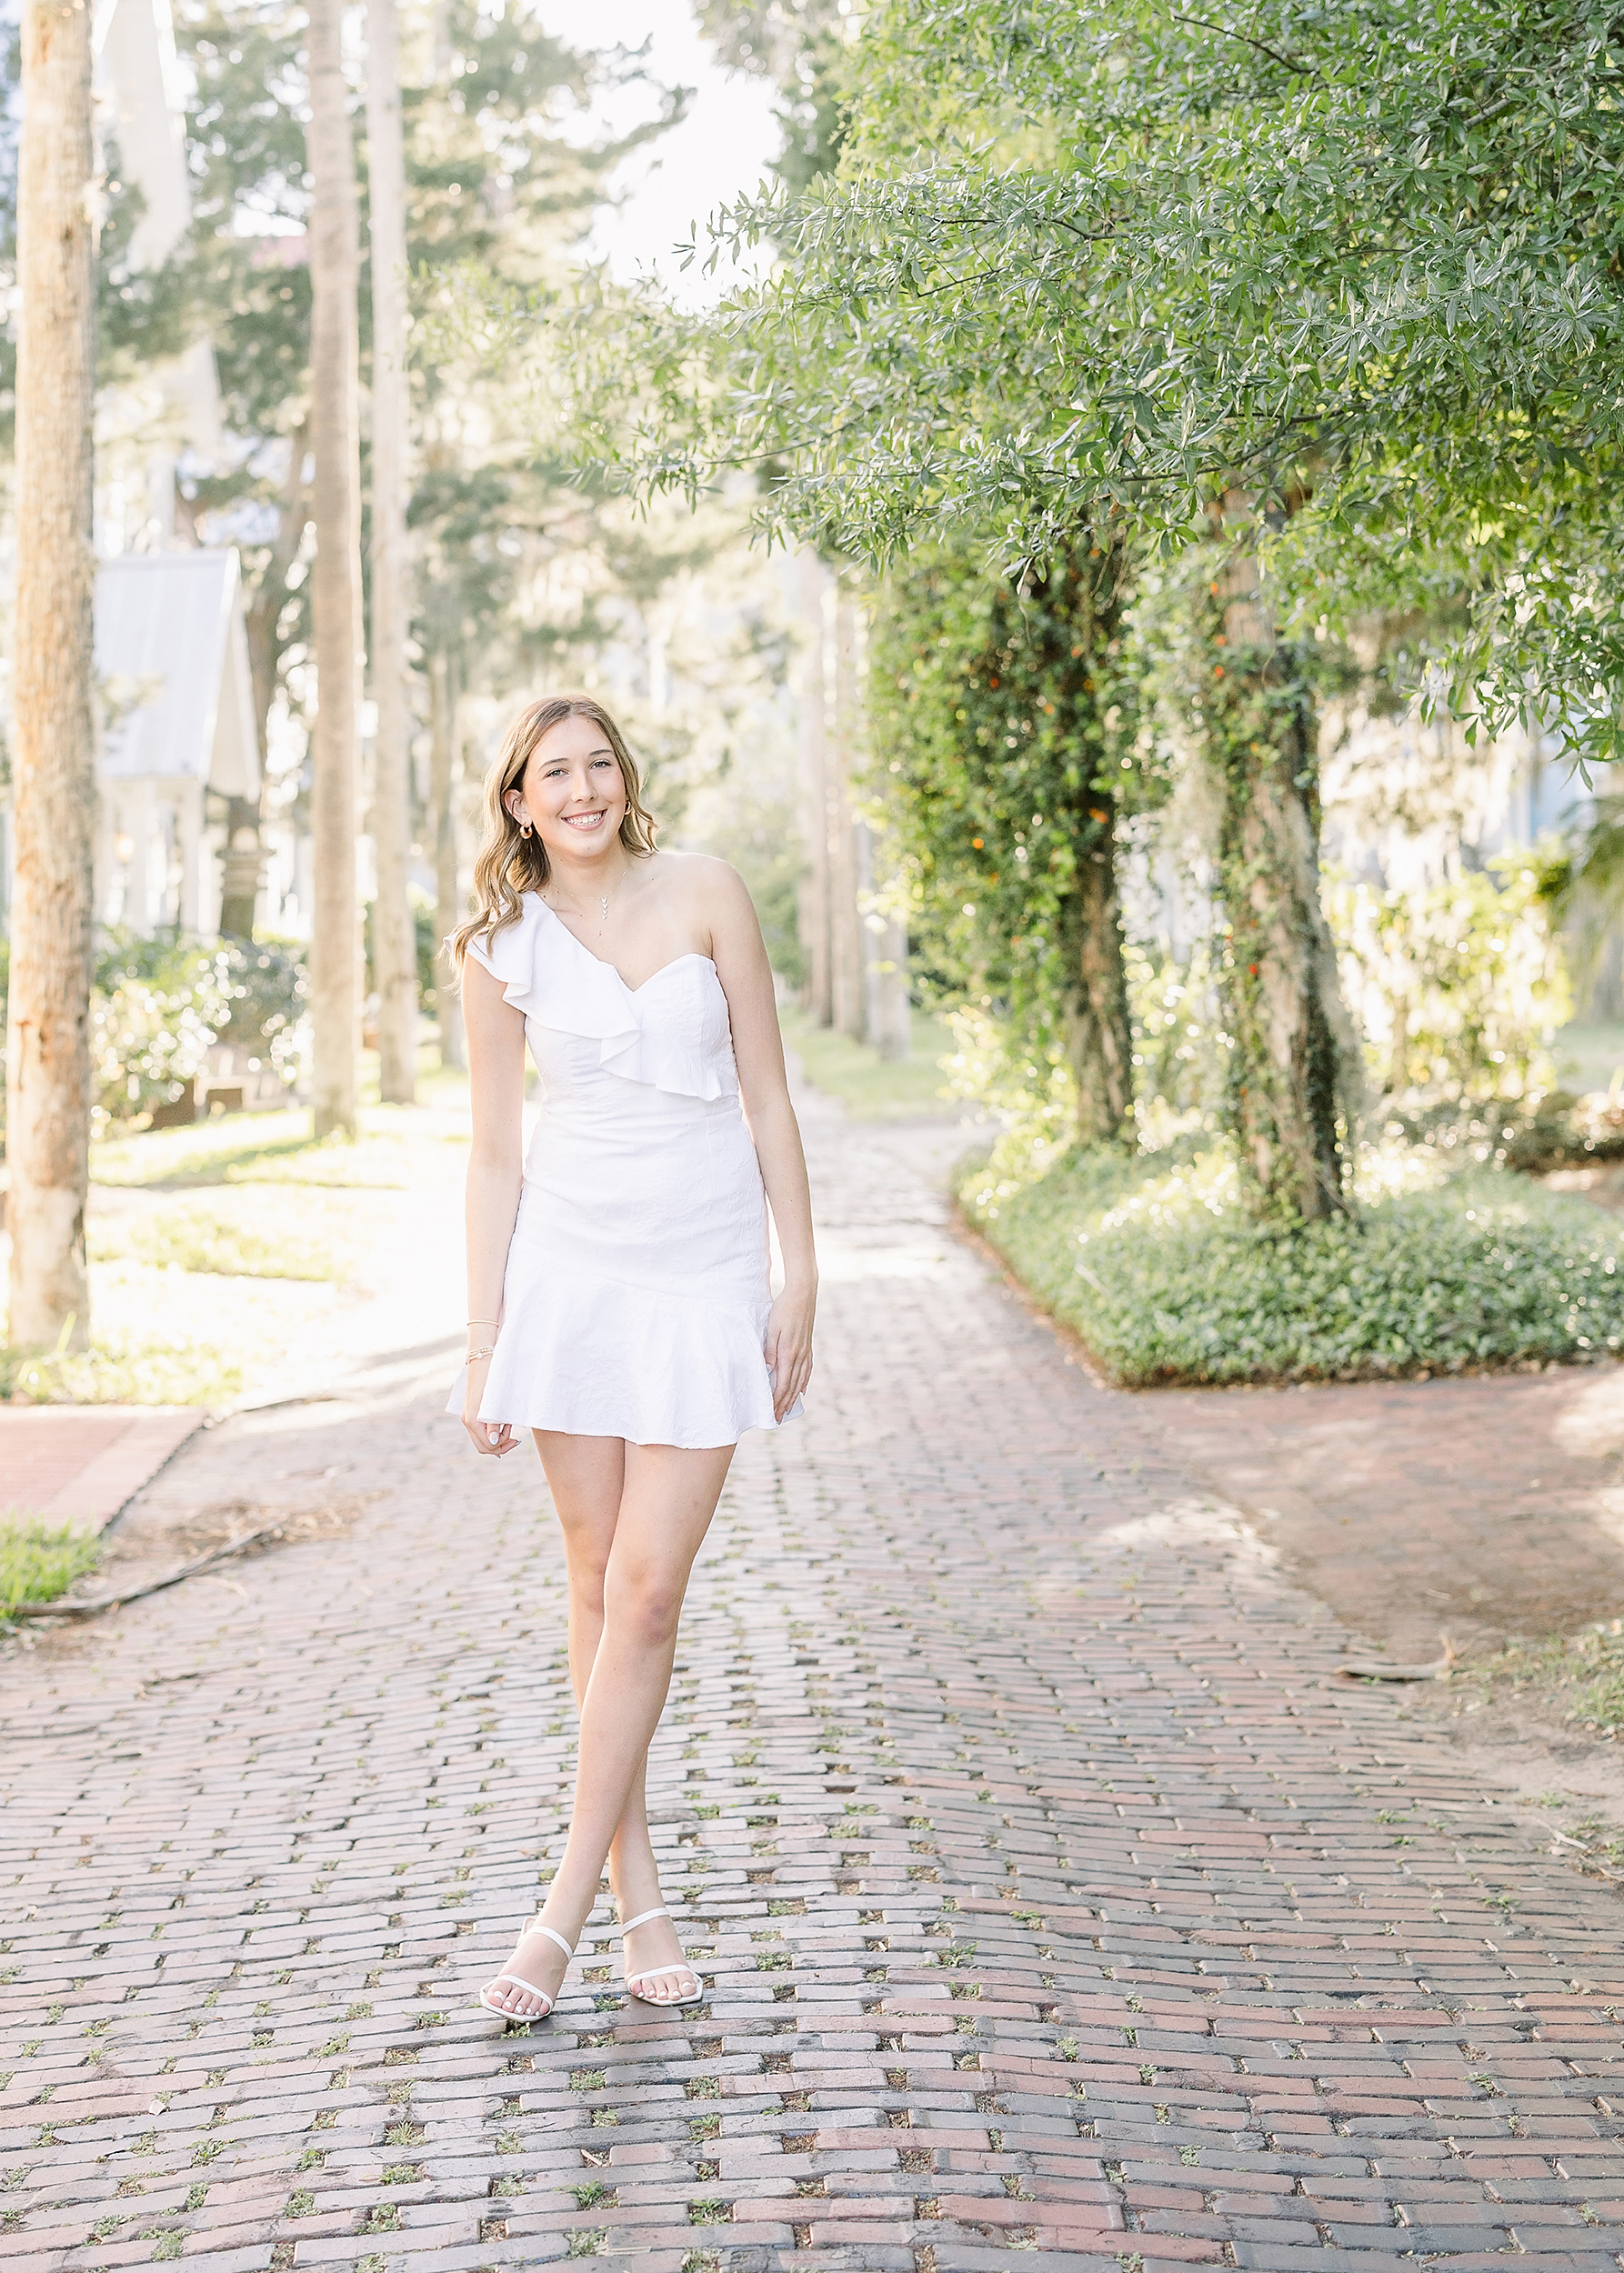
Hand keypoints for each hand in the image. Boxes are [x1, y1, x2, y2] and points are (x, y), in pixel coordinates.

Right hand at [462, 1352, 516, 1456]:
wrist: (484, 1358)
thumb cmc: (493, 1377)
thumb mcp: (495, 1402)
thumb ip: (494, 1423)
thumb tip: (494, 1442)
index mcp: (472, 1419)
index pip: (488, 1445)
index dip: (503, 1445)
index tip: (515, 1434)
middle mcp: (467, 1420)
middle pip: (482, 1447)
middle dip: (500, 1446)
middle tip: (514, 1436)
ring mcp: (467, 1416)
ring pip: (480, 1440)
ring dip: (496, 1439)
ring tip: (508, 1425)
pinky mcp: (471, 1411)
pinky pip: (479, 1431)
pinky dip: (491, 1432)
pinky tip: (502, 1422)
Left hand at [764, 1281, 814, 1422]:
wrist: (803, 1293)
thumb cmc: (784, 1309)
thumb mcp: (772, 1329)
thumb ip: (770, 1351)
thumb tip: (768, 1372)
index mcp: (789, 1353)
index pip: (782, 1384)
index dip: (777, 1400)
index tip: (772, 1413)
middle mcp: (800, 1355)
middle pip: (792, 1386)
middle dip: (785, 1403)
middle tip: (778, 1418)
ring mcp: (806, 1351)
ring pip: (801, 1380)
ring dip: (794, 1396)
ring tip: (789, 1408)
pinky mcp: (808, 1345)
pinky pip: (807, 1369)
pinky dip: (804, 1382)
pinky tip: (802, 1389)